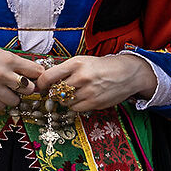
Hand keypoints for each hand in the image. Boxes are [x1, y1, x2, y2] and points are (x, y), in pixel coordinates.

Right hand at [0, 38, 38, 113]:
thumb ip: (14, 63)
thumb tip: (32, 73)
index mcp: (8, 59)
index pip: (36, 71)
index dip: (38, 76)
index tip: (37, 79)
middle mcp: (3, 73)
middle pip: (29, 88)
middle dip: (26, 89)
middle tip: (20, 87)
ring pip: (15, 101)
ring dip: (13, 98)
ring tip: (5, 91)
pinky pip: (1, 107)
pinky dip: (1, 103)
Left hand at [31, 52, 153, 114]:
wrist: (128, 73)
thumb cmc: (102, 67)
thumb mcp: (83, 61)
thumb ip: (65, 70)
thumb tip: (45, 81)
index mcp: (76, 63)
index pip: (48, 76)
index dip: (42, 83)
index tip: (42, 85)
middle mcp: (82, 77)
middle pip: (56, 90)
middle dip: (56, 91)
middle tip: (60, 89)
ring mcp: (89, 91)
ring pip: (65, 101)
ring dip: (66, 99)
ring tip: (75, 92)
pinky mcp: (95, 103)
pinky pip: (76, 108)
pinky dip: (75, 105)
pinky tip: (82, 98)